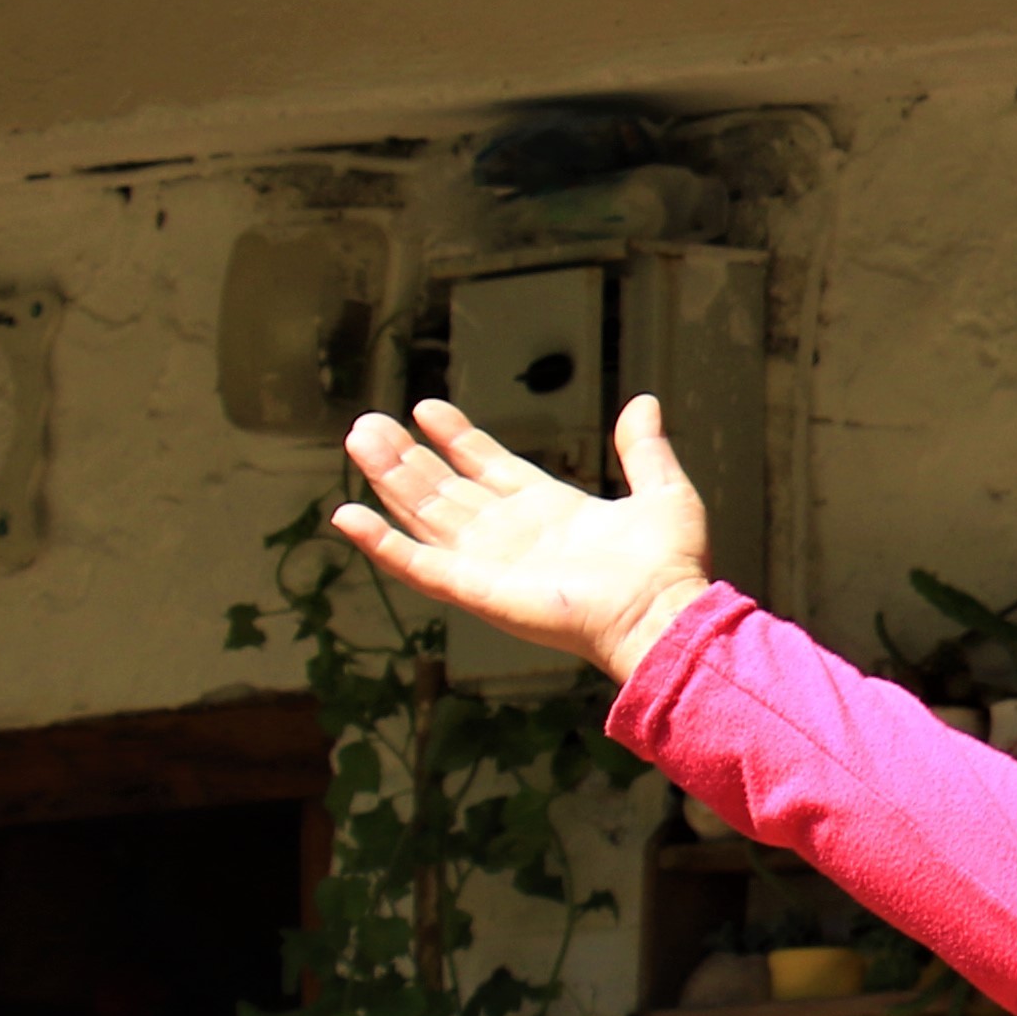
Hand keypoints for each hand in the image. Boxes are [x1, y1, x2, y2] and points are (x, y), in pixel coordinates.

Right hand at [332, 393, 712, 682]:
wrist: (662, 613)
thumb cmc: (669, 566)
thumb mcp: (661, 490)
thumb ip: (643, 448)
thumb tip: (644, 402)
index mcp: (551, 512)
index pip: (490, 468)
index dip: (457, 439)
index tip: (426, 409)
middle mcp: (513, 536)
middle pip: (447, 490)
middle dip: (408, 457)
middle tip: (369, 424)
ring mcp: (490, 562)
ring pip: (425, 514)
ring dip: (389, 481)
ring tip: (357, 441)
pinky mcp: (476, 588)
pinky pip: (418, 564)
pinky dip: (381, 542)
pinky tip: (347, 516)